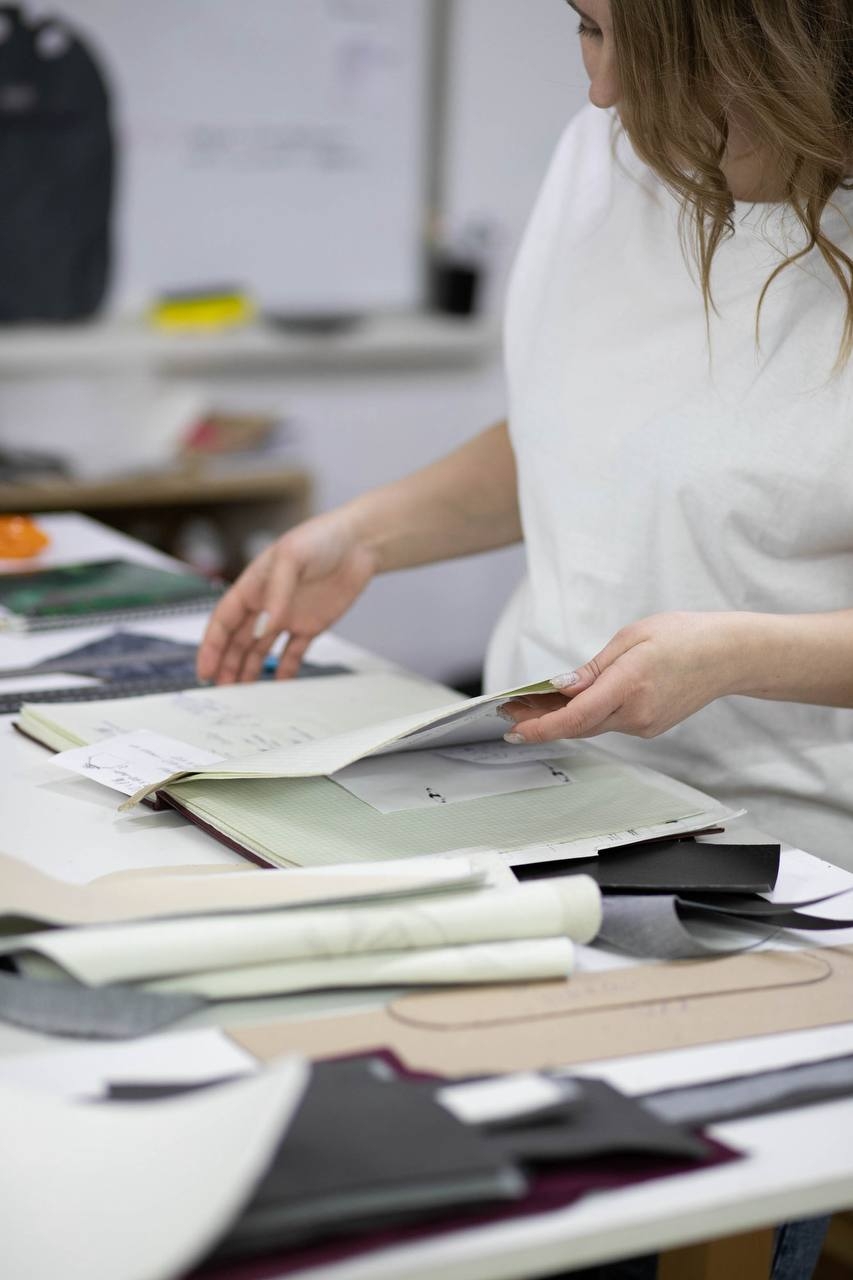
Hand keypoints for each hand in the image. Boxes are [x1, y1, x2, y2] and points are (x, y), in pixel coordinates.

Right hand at [197, 509, 378, 683]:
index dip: (212, 646)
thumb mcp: (291, 558)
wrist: (359, 543)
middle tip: (223, 691)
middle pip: (238, 641)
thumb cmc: (320, 539)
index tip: (205, 670)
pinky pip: (293, 652)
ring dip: (250, 670)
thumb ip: (276, 594)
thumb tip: (262, 629)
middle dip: (227, 665)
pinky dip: (285, 669)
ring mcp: (288, 616)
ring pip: (261, 650)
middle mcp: (266, 604)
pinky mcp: (311, 625)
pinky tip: (277, 686)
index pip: (223, 621)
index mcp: (252, 586)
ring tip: (244, 694)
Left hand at [499, 612, 740, 742]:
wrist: (728, 656)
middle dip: (541, 720)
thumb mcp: (633, 638)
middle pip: (578, 724)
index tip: (515, 728)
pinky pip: (609, 722)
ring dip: (561, 717)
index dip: (542, 725)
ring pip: (592, 724)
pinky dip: (586, 715)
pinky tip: (569, 703)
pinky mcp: (649, 726)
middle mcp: (637, 713)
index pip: (577, 715)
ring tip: (531, 704)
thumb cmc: (684, 637)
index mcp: (631, 685)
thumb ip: (594, 668)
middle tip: (510, 711)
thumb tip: (562, 686)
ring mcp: (645, 724)